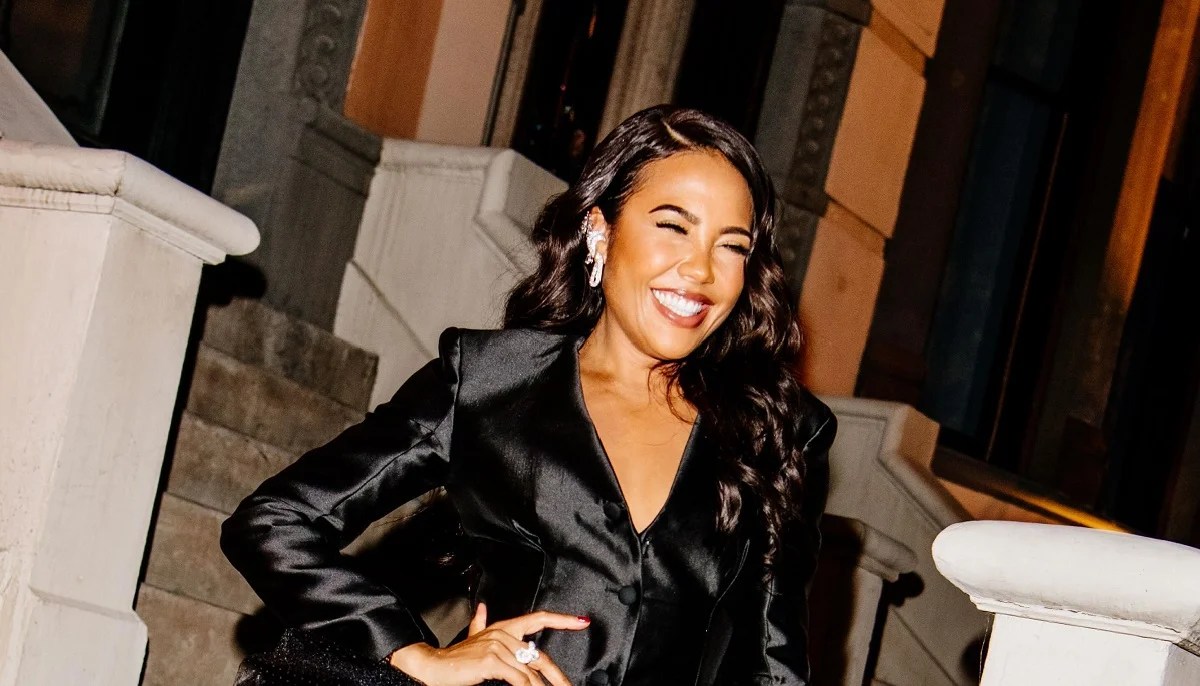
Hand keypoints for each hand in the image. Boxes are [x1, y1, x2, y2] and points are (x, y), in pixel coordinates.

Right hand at [389, 603, 589, 684]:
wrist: (434, 666)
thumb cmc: (456, 658)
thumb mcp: (473, 638)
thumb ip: (480, 623)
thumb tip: (482, 607)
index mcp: (502, 627)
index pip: (538, 618)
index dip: (561, 619)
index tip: (581, 622)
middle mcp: (503, 633)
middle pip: (539, 655)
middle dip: (557, 675)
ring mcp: (497, 645)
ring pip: (529, 671)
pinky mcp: (492, 660)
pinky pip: (517, 677)